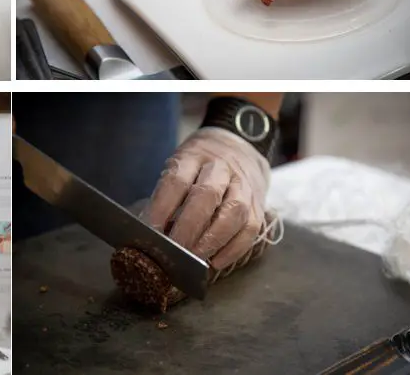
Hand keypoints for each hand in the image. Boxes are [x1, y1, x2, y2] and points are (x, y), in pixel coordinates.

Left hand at [143, 127, 270, 269]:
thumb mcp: (179, 165)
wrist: (240, 147)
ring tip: (194, 258)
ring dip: (212, 240)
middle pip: (207, 195)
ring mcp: (244, 185)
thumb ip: (168, 193)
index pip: (177, 180)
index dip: (162, 206)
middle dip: (188, 227)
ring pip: (234, 212)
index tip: (150, 229)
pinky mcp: (259, 204)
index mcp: (194, 156)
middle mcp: (221, 167)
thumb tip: (152, 230)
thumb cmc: (199, 164)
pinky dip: (234, 249)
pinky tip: (217, 262)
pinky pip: (251, 228)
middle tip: (174, 249)